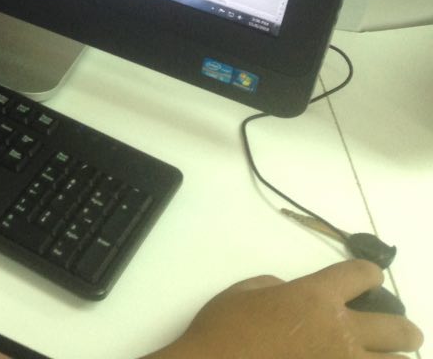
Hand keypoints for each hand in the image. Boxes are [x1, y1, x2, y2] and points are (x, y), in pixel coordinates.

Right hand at [143, 260, 422, 358]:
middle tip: (389, 333)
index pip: (362, 275)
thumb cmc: (222, 329)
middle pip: (401, 330)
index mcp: (315, 298)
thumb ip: (279, 287)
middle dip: (402, 329)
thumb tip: (293, 294)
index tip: (366, 280)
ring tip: (370, 357)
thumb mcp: (244, 292)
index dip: (368, 274)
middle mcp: (340, 332)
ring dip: (386, 358)